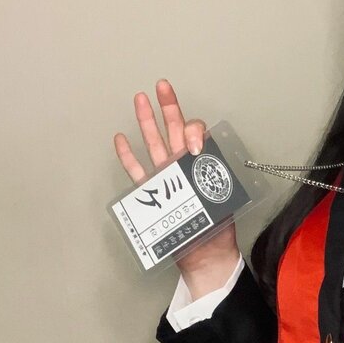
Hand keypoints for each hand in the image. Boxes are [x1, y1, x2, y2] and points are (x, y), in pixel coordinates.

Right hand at [113, 79, 239, 291]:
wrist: (206, 256)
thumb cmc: (218, 228)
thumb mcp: (222, 197)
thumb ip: (210, 175)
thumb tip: (198, 157)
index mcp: (203, 165)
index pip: (197, 137)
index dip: (195, 133)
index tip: (195, 147)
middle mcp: (184, 167)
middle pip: (174, 131)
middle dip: (168, 108)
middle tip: (163, 86)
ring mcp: (166, 178)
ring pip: (154, 144)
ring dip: (147, 122)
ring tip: (140, 99)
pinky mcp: (153, 194)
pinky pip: (138, 172)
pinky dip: (128, 157)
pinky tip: (121, 139)